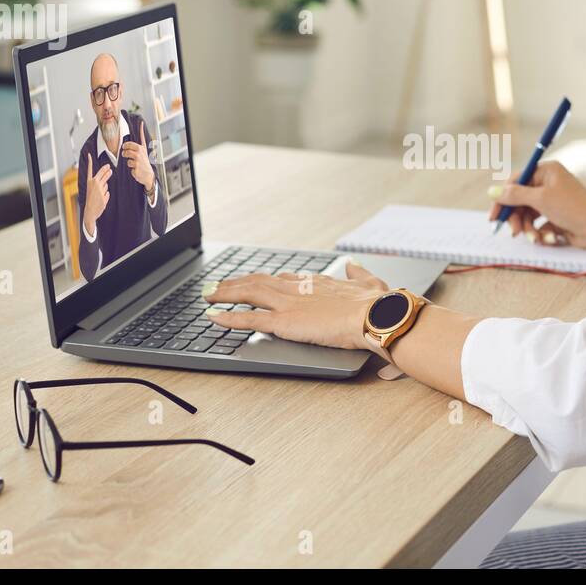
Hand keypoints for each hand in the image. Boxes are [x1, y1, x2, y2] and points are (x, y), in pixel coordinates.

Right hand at [82, 152, 111, 232]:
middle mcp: (94, 184)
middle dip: (107, 170)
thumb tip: (106, 182)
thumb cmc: (91, 201)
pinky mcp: (104, 194)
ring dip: (105, 184)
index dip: (90, 162)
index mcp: (89, 182)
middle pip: (102, 173)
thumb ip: (99, 185)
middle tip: (110, 168)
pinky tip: (101, 199)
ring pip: (106, 183)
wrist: (90, 212)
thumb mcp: (92, 191)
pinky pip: (107, 192)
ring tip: (102, 188)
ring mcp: (100, 189)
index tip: (89, 155)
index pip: (90, 170)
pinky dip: (106, 195)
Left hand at [121, 120, 155, 192]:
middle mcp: (141, 153)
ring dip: (128, 161)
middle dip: (124, 151)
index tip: (141, 123)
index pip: (142, 138)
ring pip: (126, 157)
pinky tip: (136, 169)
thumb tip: (138, 133)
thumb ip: (139, 145)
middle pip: (127, 148)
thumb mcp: (144, 154)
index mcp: (143, 149)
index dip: (142, 130)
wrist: (149, 176)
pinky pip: (128, 166)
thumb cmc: (144, 164)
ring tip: (133, 163)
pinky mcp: (136, 167)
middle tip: (125, 154)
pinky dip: (130, 168)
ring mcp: (138, 160)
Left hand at [203, 261, 390, 349]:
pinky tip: (213, 317)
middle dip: (236, 283)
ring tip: (209, 295)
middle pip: (259, 281)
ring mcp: (288, 303)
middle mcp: (298, 288)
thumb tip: (353, 263)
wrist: (375, 314)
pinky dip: (229, 317)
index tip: (252, 280)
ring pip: (248, 294)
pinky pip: (249, 318)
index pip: (283, 278)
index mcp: (317, 282)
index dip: (264, 279)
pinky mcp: (284, 321)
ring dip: (226, 294)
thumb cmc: (376, 303)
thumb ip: (358, 273)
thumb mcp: (369, 282)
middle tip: (218, 285)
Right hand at [488, 160, 585, 248]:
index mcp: (545, 171)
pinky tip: (549, 239)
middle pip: (519, 200)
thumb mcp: (540, 199)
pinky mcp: (555, 217)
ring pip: (527, 215)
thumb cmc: (573, 208)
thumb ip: (514, 195)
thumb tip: (491, 191)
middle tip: (513, 232)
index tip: (494, 216)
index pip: (515, 181)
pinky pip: (538, 224)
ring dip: (528, 229)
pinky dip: (540, 233)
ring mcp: (552, 201)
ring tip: (535, 238)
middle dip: (516, 218)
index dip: (502, 199)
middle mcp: (547, 184)